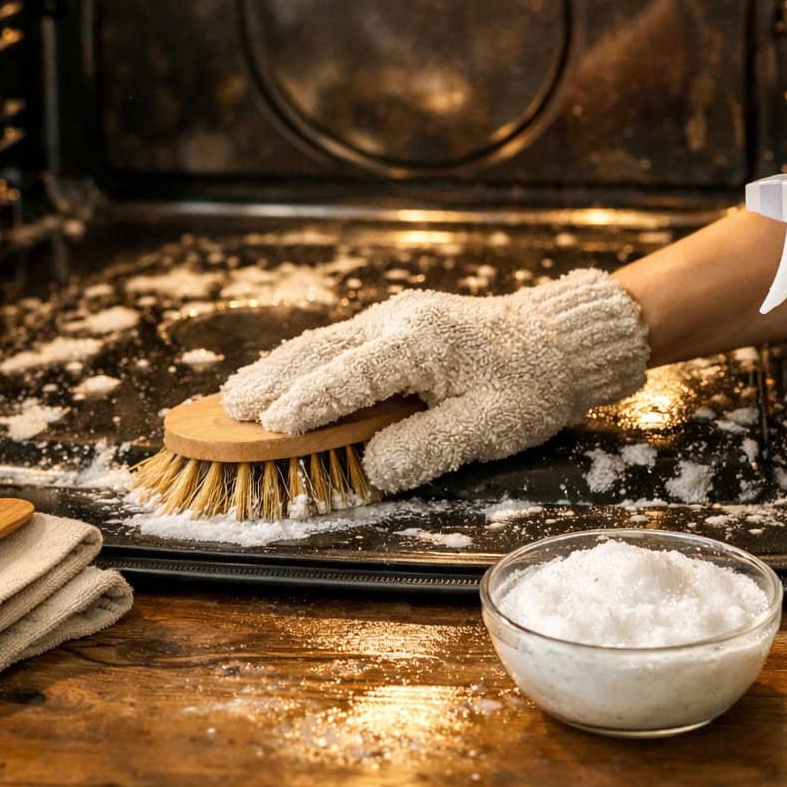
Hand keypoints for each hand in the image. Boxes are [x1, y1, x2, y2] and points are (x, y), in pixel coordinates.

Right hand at [220, 269, 648, 493]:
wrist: (557, 339)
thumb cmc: (530, 385)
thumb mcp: (491, 427)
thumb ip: (429, 446)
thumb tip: (371, 467)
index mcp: (421, 344)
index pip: (350, 376)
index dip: (310, 404)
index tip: (273, 428)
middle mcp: (396, 322)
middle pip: (320, 353)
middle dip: (272, 382)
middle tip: (228, 412)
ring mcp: (391, 319)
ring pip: (320, 344)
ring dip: (275, 370)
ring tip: (233, 398)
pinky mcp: (391, 326)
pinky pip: (334, 345)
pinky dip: (298, 364)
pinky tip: (275, 379)